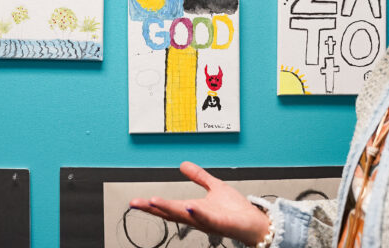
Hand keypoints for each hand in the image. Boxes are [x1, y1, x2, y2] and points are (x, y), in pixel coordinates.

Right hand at [129, 161, 271, 245]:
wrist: (253, 223)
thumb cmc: (235, 210)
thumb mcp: (214, 187)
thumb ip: (198, 176)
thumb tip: (184, 164)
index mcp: (193, 208)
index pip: (168, 207)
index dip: (151, 204)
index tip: (135, 201)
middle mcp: (196, 217)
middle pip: (170, 212)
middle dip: (153, 208)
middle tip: (135, 203)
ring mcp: (206, 221)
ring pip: (184, 215)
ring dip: (169, 209)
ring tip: (153, 201)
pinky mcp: (219, 223)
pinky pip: (206, 218)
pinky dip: (197, 213)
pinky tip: (189, 207)